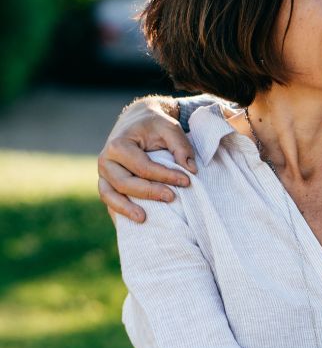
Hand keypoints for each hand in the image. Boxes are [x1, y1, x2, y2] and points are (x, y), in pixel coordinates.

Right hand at [97, 97, 195, 221]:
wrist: (136, 123)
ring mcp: (104, 175)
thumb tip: (191, 170)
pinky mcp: (107, 184)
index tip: (187, 181)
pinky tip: (133, 224)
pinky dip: (118, 212)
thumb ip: (181, 146)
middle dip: (148, 192)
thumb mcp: (169, 128)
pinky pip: (109, 201)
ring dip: (125, 208)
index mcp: (118, 145)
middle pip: (124, 182)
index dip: (165, 176)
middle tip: (171, 198)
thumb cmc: (154, 126)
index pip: (142, 166)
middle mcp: (106, 161)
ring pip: (110, 194)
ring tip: (143, 219)